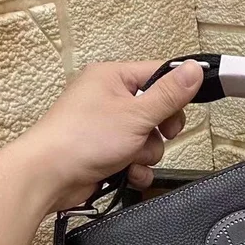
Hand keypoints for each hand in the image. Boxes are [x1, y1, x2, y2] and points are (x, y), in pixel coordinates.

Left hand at [12, 59, 203, 212]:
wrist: (49, 176)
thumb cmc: (82, 138)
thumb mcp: (137, 113)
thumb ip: (169, 94)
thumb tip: (194, 69)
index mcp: (112, 77)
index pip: (157, 75)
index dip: (175, 93)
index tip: (184, 108)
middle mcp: (108, 99)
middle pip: (155, 111)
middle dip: (159, 130)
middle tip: (158, 134)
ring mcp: (106, 127)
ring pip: (147, 139)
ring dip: (146, 153)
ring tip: (131, 157)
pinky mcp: (104, 152)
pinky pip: (134, 159)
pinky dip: (136, 168)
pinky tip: (128, 173)